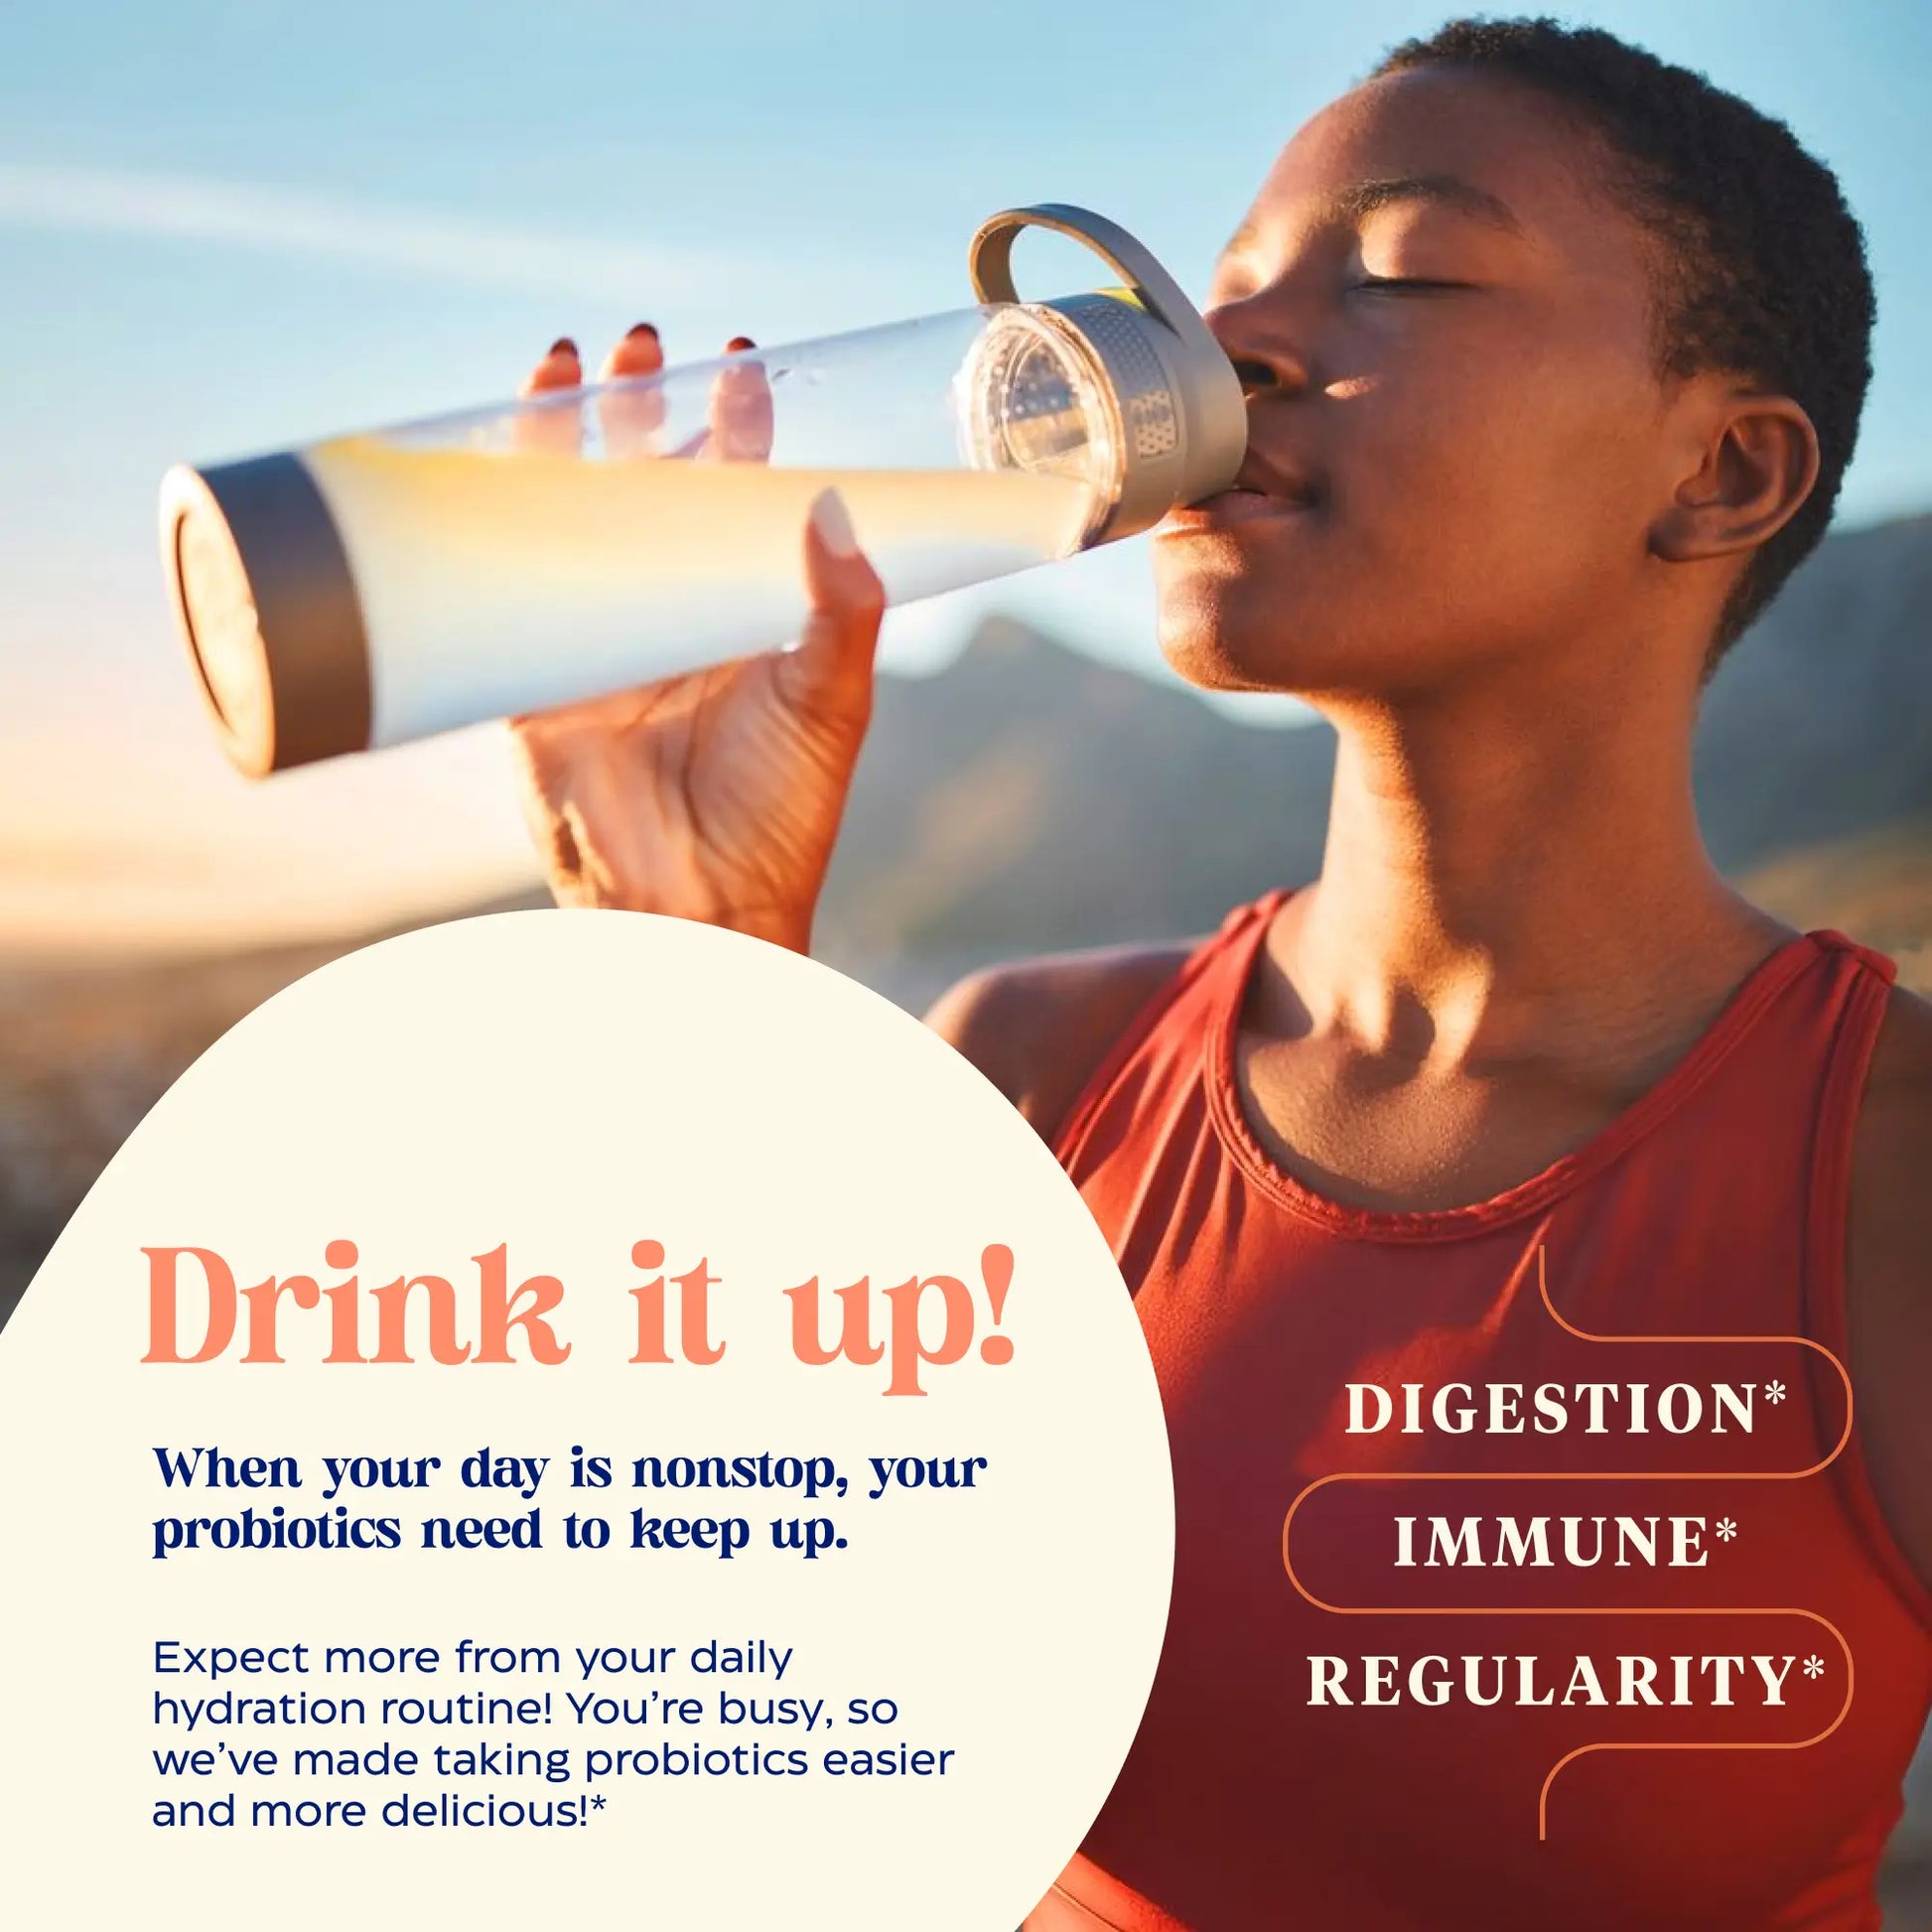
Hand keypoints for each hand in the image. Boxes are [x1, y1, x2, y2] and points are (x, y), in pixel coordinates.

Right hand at [506, 330, 886, 953]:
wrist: (696, 907)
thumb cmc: (779, 817)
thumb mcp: (829, 703)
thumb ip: (841, 609)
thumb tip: (834, 505)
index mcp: (745, 611)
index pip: (740, 494)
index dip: (737, 427)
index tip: (739, 364)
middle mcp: (673, 613)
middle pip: (649, 484)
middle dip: (643, 408)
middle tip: (643, 345)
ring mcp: (599, 638)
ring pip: (574, 514)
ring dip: (566, 439)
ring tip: (572, 364)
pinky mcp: (534, 678)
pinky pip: (504, 584)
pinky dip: (492, 518)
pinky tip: (489, 459)